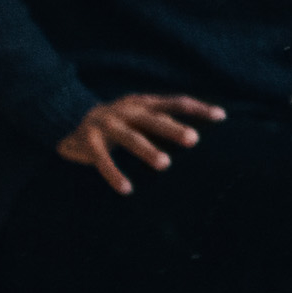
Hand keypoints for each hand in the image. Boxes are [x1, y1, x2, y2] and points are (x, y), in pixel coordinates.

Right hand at [58, 93, 218, 193]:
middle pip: (153, 119)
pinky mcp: (88, 141)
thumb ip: (164, 120)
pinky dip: (114, 174)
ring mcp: (106, 124)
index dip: (198, 108)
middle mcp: (126, 111)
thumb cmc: (119, 122)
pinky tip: (127, 190)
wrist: (69, 119)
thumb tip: (199, 132)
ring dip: (147, 150)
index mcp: (143, 103)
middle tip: (193, 140)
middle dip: (173, 128)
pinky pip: (102, 159)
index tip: (222, 116)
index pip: (175, 102)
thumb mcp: (141, 115)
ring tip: (165, 164)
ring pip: (130, 138)